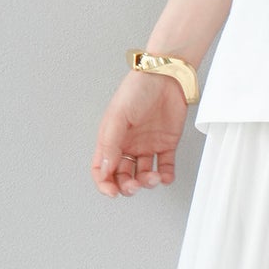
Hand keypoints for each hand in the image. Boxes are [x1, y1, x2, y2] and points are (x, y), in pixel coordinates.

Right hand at [92, 70, 188, 196]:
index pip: (102, 169)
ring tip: (152, 177)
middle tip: (135, 185)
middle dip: (127, 186)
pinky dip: (165, 175)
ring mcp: (147, 145)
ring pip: (144, 174)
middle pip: (123, 176)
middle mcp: (128, 145)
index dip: (104, 183)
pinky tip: (164, 176)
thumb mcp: (118, 117)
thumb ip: (110, 144)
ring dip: (147, 182)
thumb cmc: (137, 90)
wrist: (166, 76)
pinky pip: (165, 166)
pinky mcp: (166, 143)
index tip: (112, 192)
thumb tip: (104, 170)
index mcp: (111, 139)